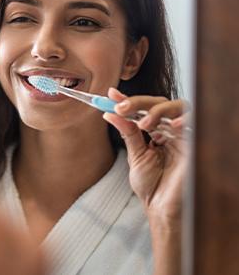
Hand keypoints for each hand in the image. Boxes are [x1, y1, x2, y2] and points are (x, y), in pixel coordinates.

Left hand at [102, 87, 189, 225]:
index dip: (129, 100)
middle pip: (161, 103)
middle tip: (121, 107)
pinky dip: (183, 120)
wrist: (161, 208)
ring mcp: (184, 136)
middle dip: (139, 103)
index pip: (145, 109)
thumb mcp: (135, 155)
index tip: (111, 95)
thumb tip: (110, 113)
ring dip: (158, 111)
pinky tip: (170, 126)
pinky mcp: (195, 144)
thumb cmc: (151, 186)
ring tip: (143, 123)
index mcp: (157, 132)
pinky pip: (194, 124)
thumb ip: (127, 133)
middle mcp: (171, 131)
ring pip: (178, 107)